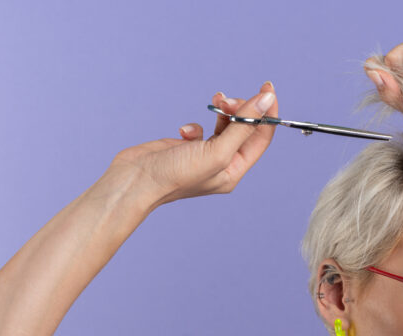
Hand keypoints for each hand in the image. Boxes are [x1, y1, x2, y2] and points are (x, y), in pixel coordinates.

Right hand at [109, 82, 277, 208]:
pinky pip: (201, 129)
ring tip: (215, 102)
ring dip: (222, 110)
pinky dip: (196, 125)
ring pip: (225, 125)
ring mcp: (204, 156)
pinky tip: (184, 132)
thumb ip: (243, 126)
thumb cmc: (175, 174)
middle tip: (224, 99)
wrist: (135, 181)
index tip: (267, 87)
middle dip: (239, 108)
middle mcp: (223, 164)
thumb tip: (266, 101)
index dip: (267, 112)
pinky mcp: (187, 147)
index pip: (261, 138)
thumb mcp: (216, 151)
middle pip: (244, 129)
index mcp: (234, 171)